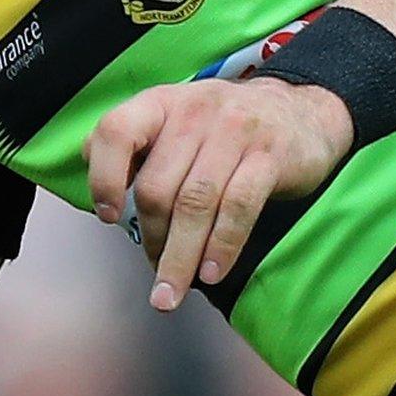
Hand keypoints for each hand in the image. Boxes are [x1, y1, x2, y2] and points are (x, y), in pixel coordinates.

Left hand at [84, 78, 352, 311]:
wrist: (302, 111)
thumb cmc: (221, 126)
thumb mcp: (173, 119)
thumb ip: (133, 144)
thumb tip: (93, 178)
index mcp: (159, 103)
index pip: (116, 132)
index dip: (103, 177)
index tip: (106, 217)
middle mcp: (193, 113)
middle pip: (157, 186)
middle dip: (152, 239)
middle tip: (155, 276)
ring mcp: (233, 133)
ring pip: (195, 204)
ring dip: (180, 257)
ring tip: (172, 292)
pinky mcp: (269, 158)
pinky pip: (238, 208)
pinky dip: (222, 246)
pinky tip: (211, 273)